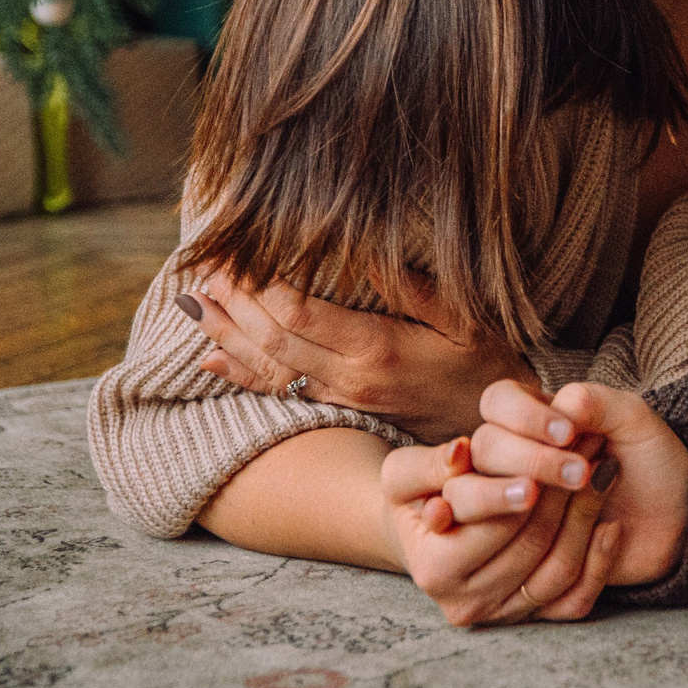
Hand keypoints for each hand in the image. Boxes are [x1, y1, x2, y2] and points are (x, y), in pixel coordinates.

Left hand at [185, 269, 534, 442]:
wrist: (496, 435)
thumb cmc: (489, 367)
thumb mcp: (467, 319)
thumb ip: (413, 289)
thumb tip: (366, 253)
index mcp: (377, 349)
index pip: (300, 314)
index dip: (261, 284)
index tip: (235, 253)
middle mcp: (350, 377)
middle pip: (274, 339)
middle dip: (234, 302)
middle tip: (203, 267)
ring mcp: (343, 397)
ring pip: (269, 366)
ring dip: (226, 335)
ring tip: (192, 305)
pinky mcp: (342, 408)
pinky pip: (281, 391)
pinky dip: (242, 374)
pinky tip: (213, 358)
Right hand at [379, 433, 620, 625]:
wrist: (433, 538)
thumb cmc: (421, 495)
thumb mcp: (406, 475)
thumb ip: (427, 466)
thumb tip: (459, 455)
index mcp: (434, 567)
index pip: (485, 528)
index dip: (509, 495)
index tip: (539, 474)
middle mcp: (466, 602)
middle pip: (528, 543)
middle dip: (561, 491)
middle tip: (589, 443)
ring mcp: (503, 613)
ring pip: (557, 568)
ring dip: (586, 515)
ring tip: (603, 469)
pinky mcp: (534, 619)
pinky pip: (575, 599)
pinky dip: (599, 561)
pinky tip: (611, 524)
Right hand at [465, 379, 687, 588]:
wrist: (677, 516)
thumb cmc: (652, 460)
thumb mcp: (636, 422)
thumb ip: (598, 403)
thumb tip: (564, 402)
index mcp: (528, 421)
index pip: (496, 402)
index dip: (523, 417)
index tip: (568, 433)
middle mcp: (506, 467)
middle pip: (484, 458)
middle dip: (536, 464)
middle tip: (583, 473)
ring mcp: (510, 521)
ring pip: (503, 522)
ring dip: (566, 510)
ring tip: (606, 491)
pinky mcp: (529, 570)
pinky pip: (536, 573)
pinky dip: (585, 555)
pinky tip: (611, 532)